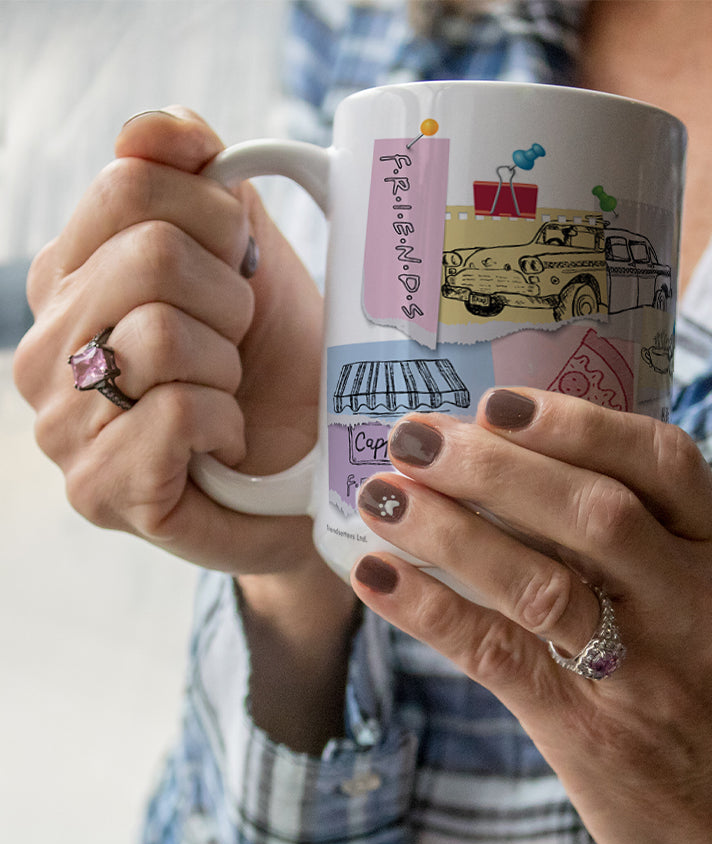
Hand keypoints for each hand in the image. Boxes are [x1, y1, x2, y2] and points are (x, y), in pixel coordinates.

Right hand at [15, 108, 356, 749]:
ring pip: (161, 336)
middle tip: (237, 343)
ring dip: (227, 367)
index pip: (130, 184)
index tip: (237, 266)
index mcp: (70, 276)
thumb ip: (201, 181)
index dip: (217, 222)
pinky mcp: (98, 492)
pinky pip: (173, 413)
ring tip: (228, 395)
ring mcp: (61, 424)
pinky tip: (223, 441)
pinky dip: (223, 422)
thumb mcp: (248, 257)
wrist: (311, 459)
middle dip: (229, 301)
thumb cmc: (276, 361)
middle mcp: (46, 347)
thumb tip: (169, 130)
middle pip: (150, 256)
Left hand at [350, 389, 711, 843]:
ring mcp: (641, 668)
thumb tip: (519, 460)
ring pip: (540, 582)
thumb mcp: (705, 594)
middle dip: (494, 467)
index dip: (576, 421)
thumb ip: (642, 532)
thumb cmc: (707, 686)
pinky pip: (497, 654)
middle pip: (593, 512)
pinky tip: (374, 574)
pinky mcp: (586, 726)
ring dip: (449, 531)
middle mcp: (690, 601)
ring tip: (381, 494)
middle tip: (414, 436)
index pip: (662, 460)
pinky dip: (428, 609)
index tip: (495, 400)